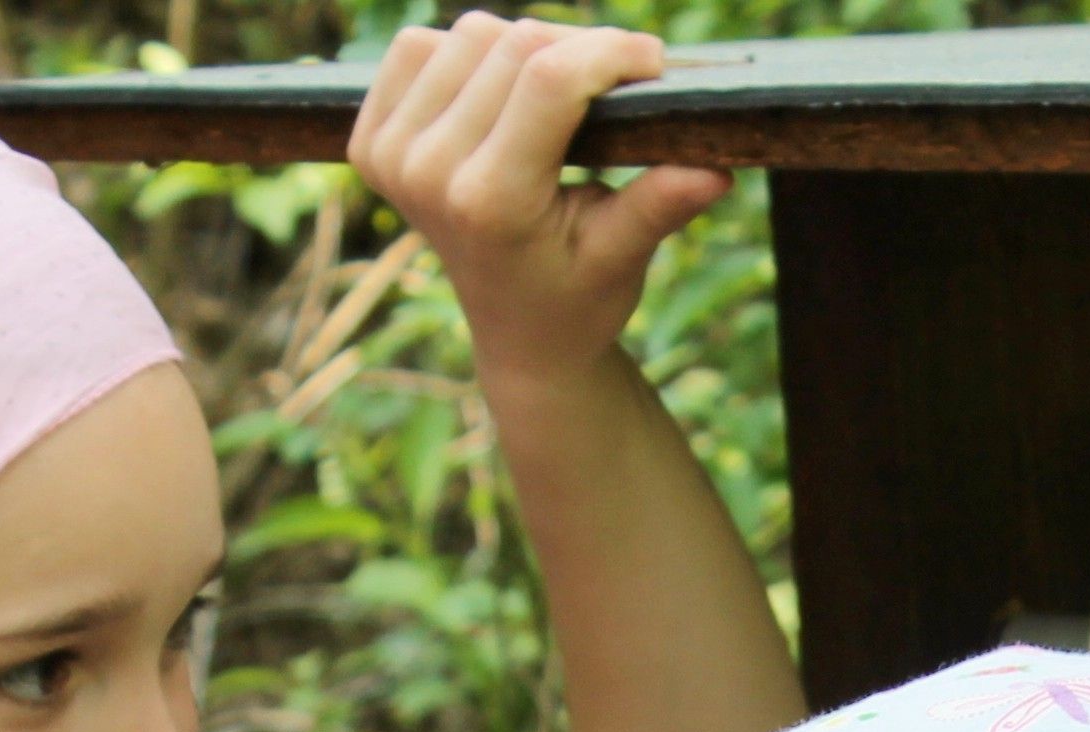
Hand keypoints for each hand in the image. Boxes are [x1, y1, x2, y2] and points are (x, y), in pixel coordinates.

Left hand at [348, 14, 727, 392]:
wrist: (519, 338)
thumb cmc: (581, 297)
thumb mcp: (626, 257)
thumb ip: (660, 204)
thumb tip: (718, 166)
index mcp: (491, 202)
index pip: (548, 78)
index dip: (610, 51)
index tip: (655, 62)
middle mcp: (428, 174)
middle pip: (510, 43)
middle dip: (577, 48)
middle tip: (615, 81)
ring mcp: (391, 157)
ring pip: (467, 34)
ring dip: (521, 49)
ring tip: (557, 94)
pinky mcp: (371, 142)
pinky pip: (417, 47)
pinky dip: (463, 56)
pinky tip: (496, 97)